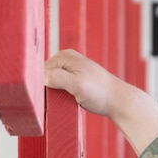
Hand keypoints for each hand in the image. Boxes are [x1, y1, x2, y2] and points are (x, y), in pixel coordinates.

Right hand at [43, 50, 157, 155]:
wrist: (117, 100)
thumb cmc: (100, 94)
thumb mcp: (77, 86)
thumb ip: (58, 79)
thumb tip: (42, 76)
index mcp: (63, 56)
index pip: (39, 71)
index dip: (40, 86)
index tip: (46, 99)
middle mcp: (65, 58)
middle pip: (43, 76)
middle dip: (45, 89)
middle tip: (55, 102)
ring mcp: (69, 67)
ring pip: (49, 83)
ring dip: (51, 94)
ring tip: (62, 101)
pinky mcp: (72, 77)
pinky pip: (57, 86)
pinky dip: (58, 94)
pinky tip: (64, 100)